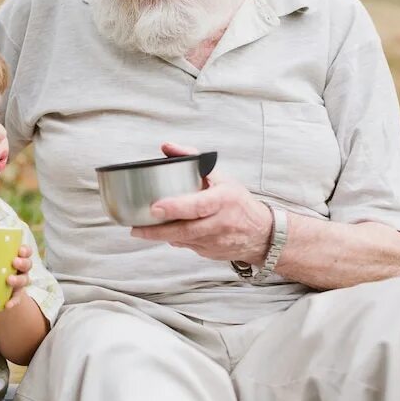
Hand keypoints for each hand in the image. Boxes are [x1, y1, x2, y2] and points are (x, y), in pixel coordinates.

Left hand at [4, 244, 31, 308]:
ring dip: (18, 280)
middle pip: (27, 264)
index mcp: (16, 257)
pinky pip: (17, 298)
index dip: (25, 250)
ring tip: (9, 280)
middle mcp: (21, 269)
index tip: (19, 251)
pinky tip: (7, 305)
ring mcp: (19, 282)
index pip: (26, 251)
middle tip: (14, 262)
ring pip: (25, 280)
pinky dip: (13, 301)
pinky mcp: (15, 295)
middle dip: (23, 263)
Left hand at [131, 142, 272, 263]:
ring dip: (161, 237)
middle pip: (186, 229)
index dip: (175, 208)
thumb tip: (167, 147)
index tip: (155, 207)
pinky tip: (162, 234)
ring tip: (140, 230)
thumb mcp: (220, 177)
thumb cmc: (237, 201)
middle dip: (158, 230)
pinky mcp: (210, 253)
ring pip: (183, 241)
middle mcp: (220, 223)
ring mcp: (215, 241)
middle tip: (136, 227)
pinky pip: (187, 247)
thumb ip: (192, 159)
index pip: (198, 205)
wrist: (262, 234)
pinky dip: (174, 240)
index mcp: (224, 200)